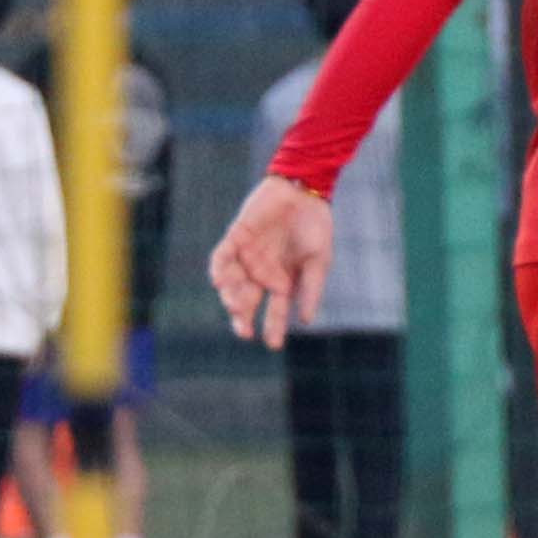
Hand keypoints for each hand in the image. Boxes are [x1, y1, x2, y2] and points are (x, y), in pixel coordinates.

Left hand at [208, 177, 336, 348]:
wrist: (305, 192)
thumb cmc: (315, 227)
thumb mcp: (318, 261)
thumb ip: (311, 289)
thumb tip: (305, 321)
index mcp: (282, 281)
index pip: (274, 311)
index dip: (273, 328)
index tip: (273, 344)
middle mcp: (261, 273)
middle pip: (247, 301)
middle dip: (243, 318)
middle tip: (245, 332)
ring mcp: (247, 256)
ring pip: (232, 282)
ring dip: (231, 296)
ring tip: (235, 308)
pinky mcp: (237, 237)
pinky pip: (223, 256)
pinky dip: (219, 268)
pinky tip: (219, 282)